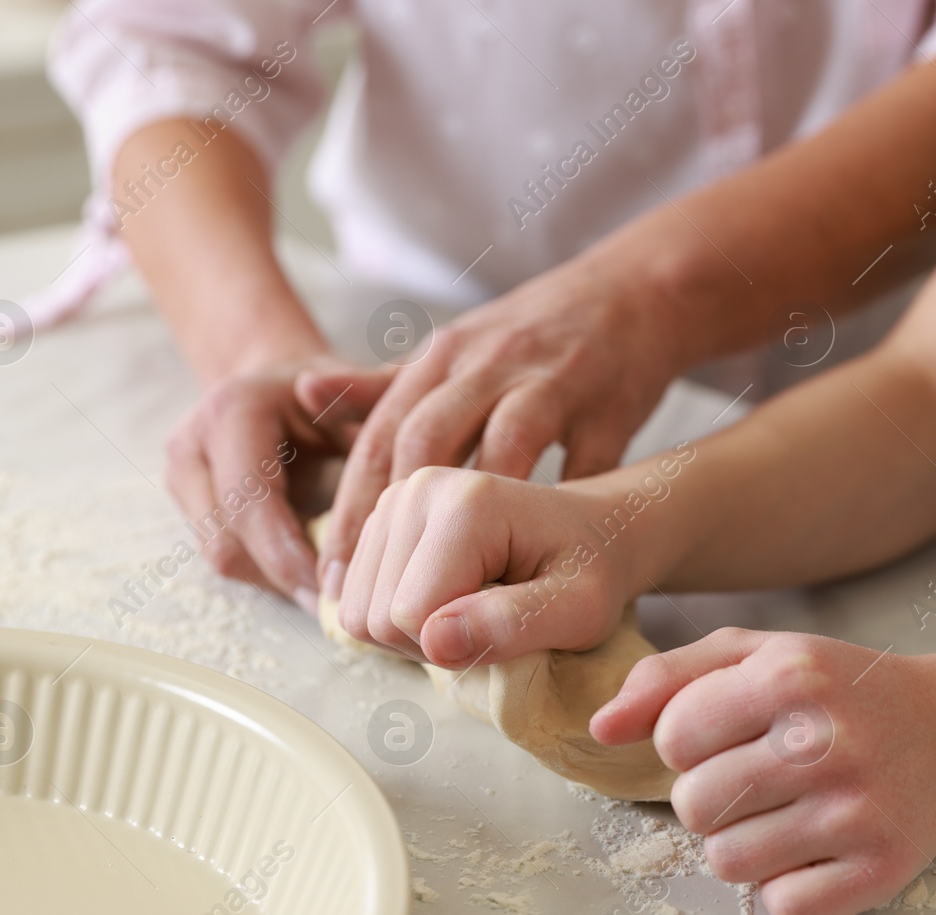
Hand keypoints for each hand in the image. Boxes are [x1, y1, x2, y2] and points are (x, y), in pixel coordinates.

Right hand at [164, 356, 391, 610]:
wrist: (281, 378)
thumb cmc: (333, 389)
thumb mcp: (360, 388)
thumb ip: (371, 400)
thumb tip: (359, 422)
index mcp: (233, 411)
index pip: (249, 502)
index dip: (287, 554)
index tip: (331, 589)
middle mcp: (193, 442)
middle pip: (227, 538)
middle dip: (282, 577)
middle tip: (334, 605)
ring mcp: (181, 473)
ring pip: (220, 553)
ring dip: (273, 578)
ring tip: (325, 590)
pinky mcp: (184, 498)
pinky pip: (222, 551)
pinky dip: (265, 569)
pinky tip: (306, 570)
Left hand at [310, 259, 687, 599]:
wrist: (633, 295)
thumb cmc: (530, 340)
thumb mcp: (454, 352)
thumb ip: (384, 383)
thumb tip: (303, 391)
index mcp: (444, 357)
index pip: (381, 433)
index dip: (350, 505)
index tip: (333, 575)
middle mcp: (490, 362)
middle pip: (426, 438)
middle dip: (394, 521)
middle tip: (379, 598)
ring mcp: (552, 378)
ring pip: (505, 444)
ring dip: (478, 516)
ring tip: (458, 590)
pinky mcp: (610, 402)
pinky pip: (587, 462)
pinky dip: (567, 508)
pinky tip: (551, 560)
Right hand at [336, 467, 644, 664]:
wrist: (594, 532)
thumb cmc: (594, 572)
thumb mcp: (579, 610)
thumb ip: (512, 625)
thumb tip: (435, 642)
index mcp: (467, 503)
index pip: (409, 615)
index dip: (455, 649)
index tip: (510, 626)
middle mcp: (417, 488)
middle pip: (375, 616)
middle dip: (431, 644)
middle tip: (494, 621)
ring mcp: (393, 500)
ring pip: (358, 614)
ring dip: (414, 636)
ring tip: (474, 610)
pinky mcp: (381, 519)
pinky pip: (356, 603)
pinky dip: (399, 621)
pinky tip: (447, 600)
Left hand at [592, 630, 935, 914]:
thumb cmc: (835, 692)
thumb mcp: (754, 656)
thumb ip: (667, 679)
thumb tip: (599, 729)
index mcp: (789, 677)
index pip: (673, 738)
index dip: (687, 743)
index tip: (728, 737)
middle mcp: (825, 742)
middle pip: (694, 806)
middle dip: (711, 797)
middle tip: (759, 779)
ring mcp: (858, 810)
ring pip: (728, 864)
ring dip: (744, 846)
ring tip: (785, 812)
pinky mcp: (882, 869)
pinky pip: (783, 909)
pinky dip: (788, 889)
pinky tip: (815, 850)